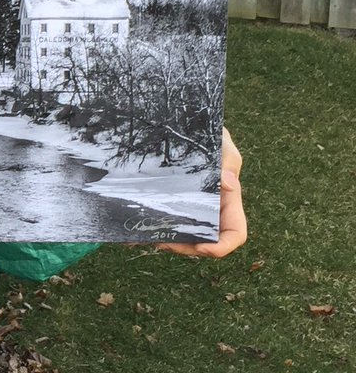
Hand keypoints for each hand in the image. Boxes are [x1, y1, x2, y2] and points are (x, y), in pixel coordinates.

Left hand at [158, 127, 245, 256]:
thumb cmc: (209, 134)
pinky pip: (165, 222)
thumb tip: (228, 183)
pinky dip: (154, 229)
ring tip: (148, 237)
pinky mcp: (170, 201)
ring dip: (169, 242)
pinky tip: (136, 230)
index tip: (203, 247)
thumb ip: (228, 160)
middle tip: (163, 242)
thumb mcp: (221, 142)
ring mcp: (190, 207)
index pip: (235, 233)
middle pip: (205, 241)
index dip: (223, 246)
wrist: (185, 124)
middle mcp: (210, 208)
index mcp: (227, 200)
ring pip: (184, 236)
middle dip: (187, 248)